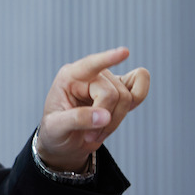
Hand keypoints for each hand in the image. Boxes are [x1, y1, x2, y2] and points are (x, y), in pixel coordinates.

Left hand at [35, 47, 149, 171]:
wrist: (63, 142)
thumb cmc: (55, 131)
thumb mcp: (56, 127)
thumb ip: (77, 120)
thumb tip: (105, 116)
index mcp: (69, 77)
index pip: (90, 65)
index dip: (108, 59)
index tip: (125, 52)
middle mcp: (90, 75)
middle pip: (113, 93)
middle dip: (105, 120)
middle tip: (89, 136)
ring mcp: (107, 82)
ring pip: (128, 97)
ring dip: (115, 122)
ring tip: (96, 133)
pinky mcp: (121, 92)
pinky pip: (139, 88)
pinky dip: (139, 98)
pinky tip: (121, 113)